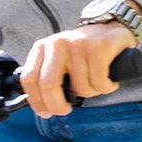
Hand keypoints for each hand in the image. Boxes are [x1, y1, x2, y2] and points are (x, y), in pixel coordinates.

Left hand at [21, 21, 137, 116]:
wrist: (111, 28)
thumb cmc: (85, 51)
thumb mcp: (60, 59)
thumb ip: (49, 76)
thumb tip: (44, 106)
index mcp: (42, 48)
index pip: (29, 78)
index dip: (37, 101)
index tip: (46, 112)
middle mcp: (57, 44)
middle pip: (49, 85)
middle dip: (58, 105)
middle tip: (66, 110)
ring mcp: (77, 45)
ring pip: (81, 87)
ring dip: (92, 93)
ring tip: (97, 83)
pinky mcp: (98, 47)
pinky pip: (99, 82)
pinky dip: (106, 87)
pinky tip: (109, 81)